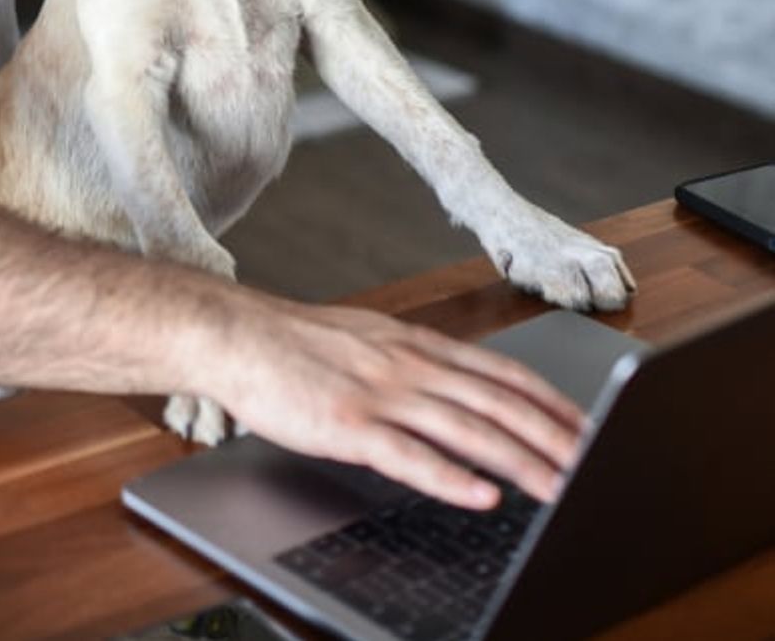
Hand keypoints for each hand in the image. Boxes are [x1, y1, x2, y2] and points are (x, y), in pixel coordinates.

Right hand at [213, 299, 585, 508]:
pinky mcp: (348, 423)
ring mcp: (379, 392)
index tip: (588, 427)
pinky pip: (409, 454)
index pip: (500, 372)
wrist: (233, 333)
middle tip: (597, 465)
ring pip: (467, 429)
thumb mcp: (367, 341)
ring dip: (520, 462)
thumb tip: (457, 389)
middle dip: (553, 437)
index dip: (550, 402)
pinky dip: (451, 477)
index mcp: (413, 344)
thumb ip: (412, 364)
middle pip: (497, 402)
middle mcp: (407, 364)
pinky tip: (482, 496)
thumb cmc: (292, 344)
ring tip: (560, 489)